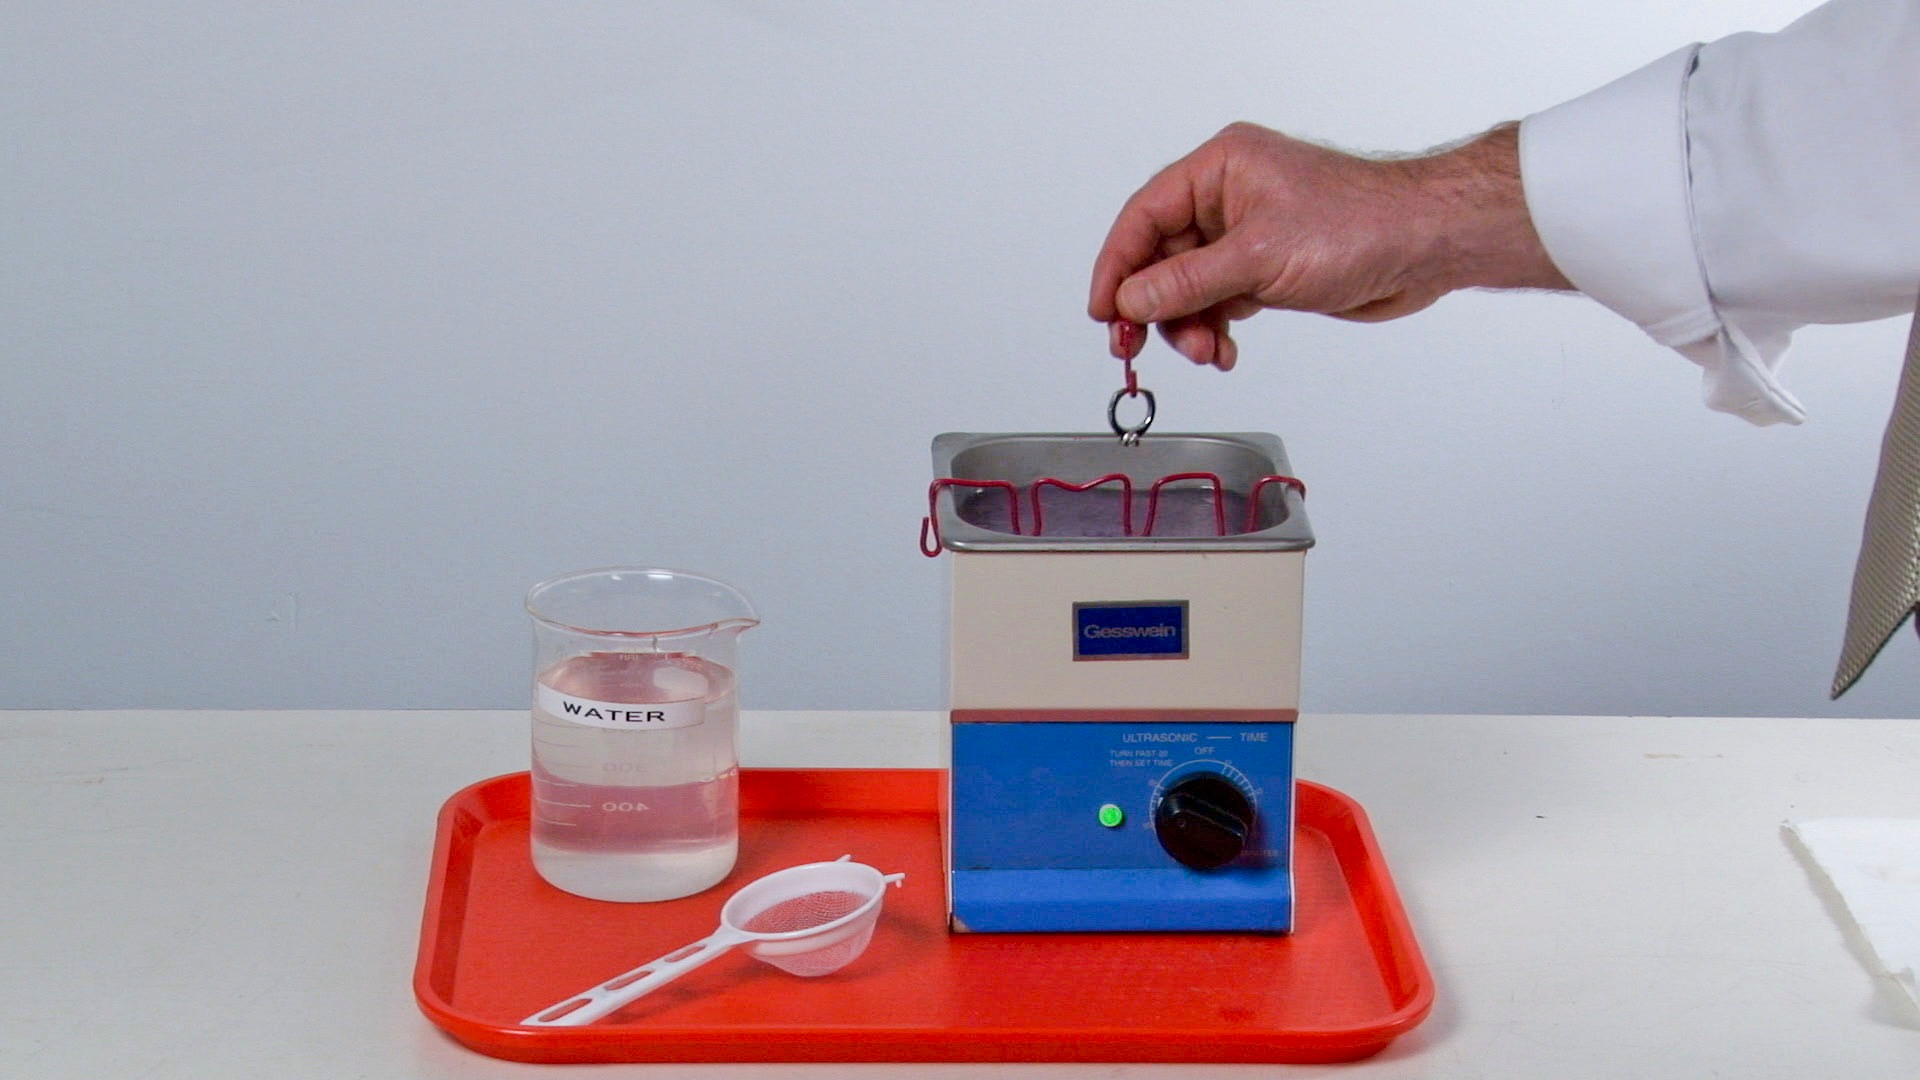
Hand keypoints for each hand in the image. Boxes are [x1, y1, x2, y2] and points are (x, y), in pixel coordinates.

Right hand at [1088, 122, 1570, 368]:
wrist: (1423, 246)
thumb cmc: (1362, 222)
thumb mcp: (1259, 257)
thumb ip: (1188, 283)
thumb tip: (1133, 300)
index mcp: (1221, 169)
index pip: (1144, 216)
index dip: (1117, 265)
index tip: (1102, 309)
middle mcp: (1228, 198)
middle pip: (1161, 257)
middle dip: (1152, 306)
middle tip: (1133, 346)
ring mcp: (1247, 235)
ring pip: (1188, 287)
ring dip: (1187, 326)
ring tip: (1204, 351)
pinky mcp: (1267, 268)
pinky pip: (1219, 301)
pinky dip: (1214, 329)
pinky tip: (1223, 350)